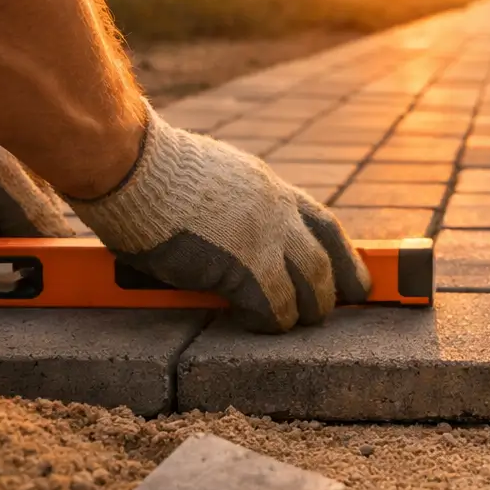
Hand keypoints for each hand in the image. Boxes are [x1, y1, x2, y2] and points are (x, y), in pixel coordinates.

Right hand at [71, 110, 370, 332]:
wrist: (133, 165)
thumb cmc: (154, 175)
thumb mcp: (215, 181)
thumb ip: (238, 207)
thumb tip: (236, 235)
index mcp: (270, 189)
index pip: (324, 225)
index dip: (343, 257)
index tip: (355, 277)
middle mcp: (277, 210)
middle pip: (326, 258)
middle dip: (335, 290)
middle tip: (330, 312)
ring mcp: (265, 236)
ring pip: (312, 284)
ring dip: (306, 310)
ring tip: (295, 323)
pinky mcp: (243, 264)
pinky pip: (273, 305)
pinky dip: (269, 321)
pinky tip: (256, 323)